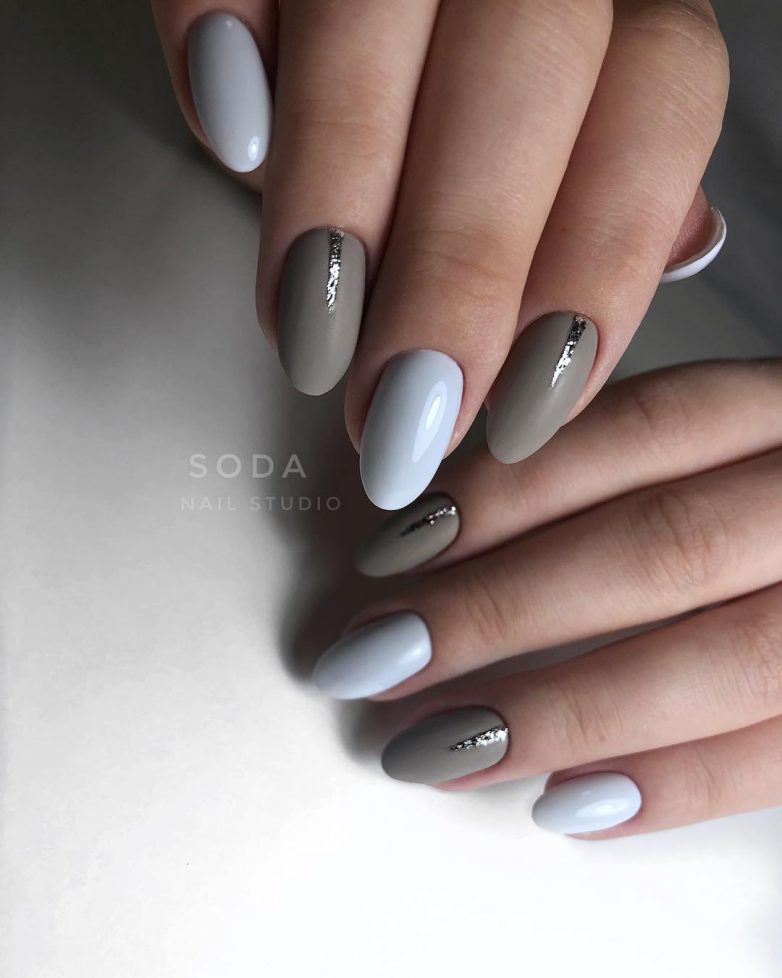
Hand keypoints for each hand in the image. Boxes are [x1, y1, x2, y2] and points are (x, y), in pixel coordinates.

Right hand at [152, 1, 728, 508]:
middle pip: (530, 71)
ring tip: (309, 334)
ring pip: (377, 16)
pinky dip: (224, 37)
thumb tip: (677, 251)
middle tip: (397, 406)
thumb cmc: (489, 60)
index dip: (595, 271)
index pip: (657, 107)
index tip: (517, 409)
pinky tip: (237, 147)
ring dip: (338, 195)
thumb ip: (621, 173)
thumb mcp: (590, 106)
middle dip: (458, 269)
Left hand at [313, 360, 781, 838]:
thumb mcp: (716, 441)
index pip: (632, 436)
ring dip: (564, 711)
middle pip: (660, 547)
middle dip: (502, 610)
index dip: (500, 494)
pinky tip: (567, 804)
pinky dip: (674, 787)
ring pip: (725, 658)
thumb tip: (437, 520)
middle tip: (378, 657)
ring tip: (442, 745)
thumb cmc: (765, 498)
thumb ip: (608, 465)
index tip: (390, 549)